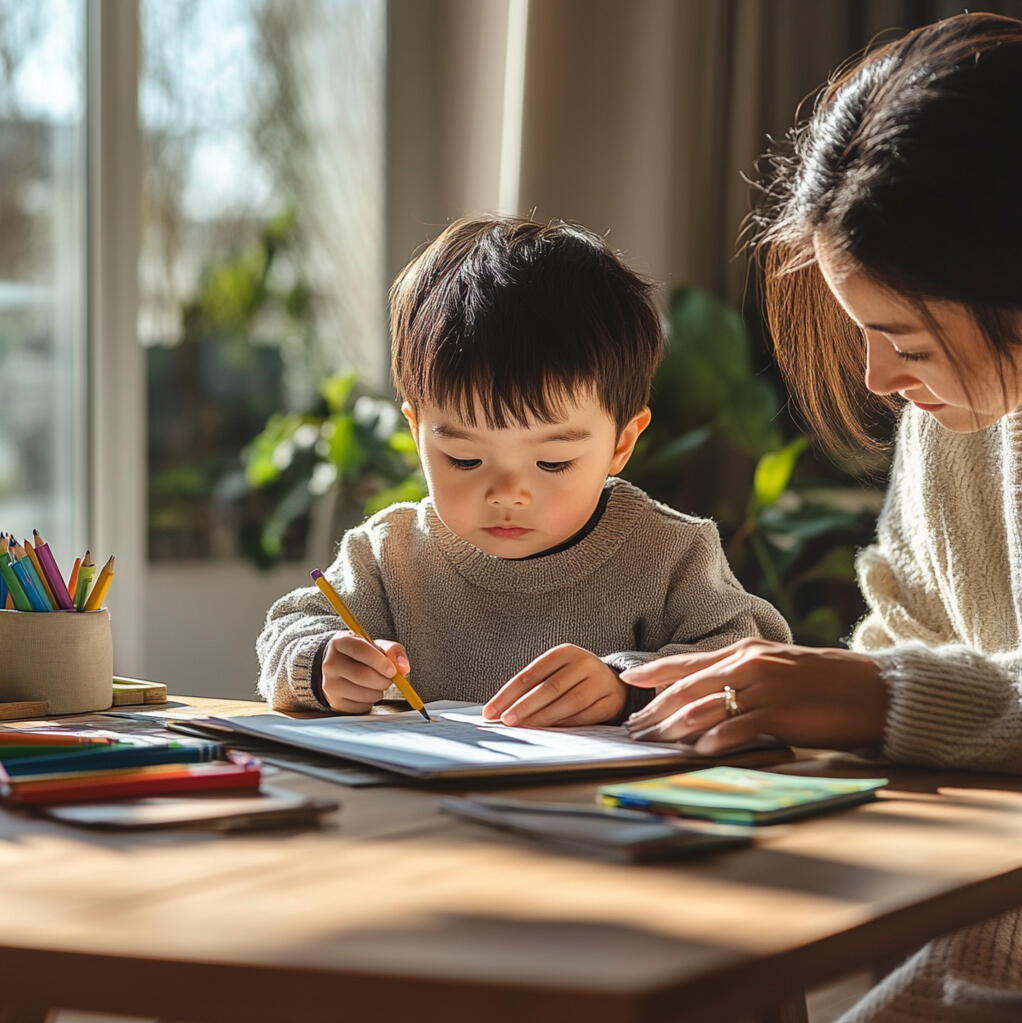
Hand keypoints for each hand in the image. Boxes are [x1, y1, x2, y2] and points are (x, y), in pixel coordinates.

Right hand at [321, 630, 410, 713]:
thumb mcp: (378, 646)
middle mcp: (330, 663)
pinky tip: (369, 692)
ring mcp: (330, 684)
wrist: (341, 667)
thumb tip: (403, 668)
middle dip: (383, 679)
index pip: (359, 650)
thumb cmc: (363, 655)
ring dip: (379, 691)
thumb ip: (394, 652)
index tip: (392, 670)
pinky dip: (371, 702)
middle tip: (390, 679)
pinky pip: (360, 707)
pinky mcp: (335, 702)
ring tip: (379, 684)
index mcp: (340, 642)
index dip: (379, 661)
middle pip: (361, 674)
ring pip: (362, 693)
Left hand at [483, 644, 626, 726]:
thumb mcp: (553, 673)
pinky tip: (552, 730)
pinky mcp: (611, 700)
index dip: (509, 693)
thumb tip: (499, 710)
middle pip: (550, 687)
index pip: (531, 673)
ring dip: (545, 717)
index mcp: (565, 652)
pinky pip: (588, 715)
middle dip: (525, 706)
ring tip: (526, 727)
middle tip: (506, 720)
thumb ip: (530, 688)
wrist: (612, 682)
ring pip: (570, 702)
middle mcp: (585, 663)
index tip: (492, 710)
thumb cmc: (572, 679)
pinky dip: (568, 723)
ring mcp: (601, 681)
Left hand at [620, 638, 887, 753]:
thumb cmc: (825, 682)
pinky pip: (740, 726)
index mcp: (744, 651)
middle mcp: (748, 664)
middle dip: (655, 710)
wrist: (875, 689)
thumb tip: (706, 695)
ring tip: (653, 743)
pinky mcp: (782, 712)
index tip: (626, 682)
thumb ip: (741, 677)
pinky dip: (717, 739)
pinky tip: (700, 750)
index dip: (653, 672)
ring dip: (675, 728)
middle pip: (687, 688)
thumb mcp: (776, 668)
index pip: (686, 663)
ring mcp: (764, 687)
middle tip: (632, 729)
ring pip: (706, 707)